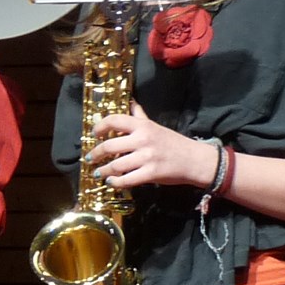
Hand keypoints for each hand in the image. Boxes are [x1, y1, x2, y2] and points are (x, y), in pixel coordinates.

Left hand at [88, 103, 218, 190]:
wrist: (195, 160)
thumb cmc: (173, 142)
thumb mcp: (155, 126)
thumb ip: (139, 116)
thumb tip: (129, 101)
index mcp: (143, 126)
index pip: (115, 120)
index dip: (100, 127)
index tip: (94, 134)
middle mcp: (143, 140)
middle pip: (109, 146)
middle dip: (95, 154)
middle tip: (89, 158)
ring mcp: (147, 157)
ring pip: (115, 165)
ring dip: (102, 171)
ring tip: (97, 173)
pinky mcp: (151, 173)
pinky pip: (126, 180)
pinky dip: (115, 182)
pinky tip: (111, 182)